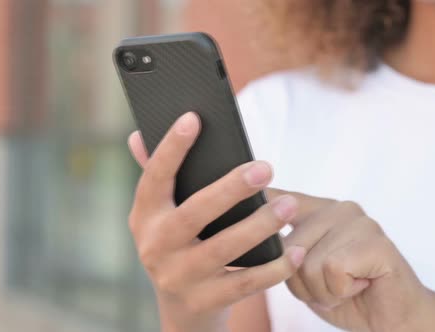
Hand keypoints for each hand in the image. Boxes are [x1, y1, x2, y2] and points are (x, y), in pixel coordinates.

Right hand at [126, 113, 305, 331]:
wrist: (181, 309)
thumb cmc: (179, 245)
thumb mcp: (161, 215)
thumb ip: (158, 177)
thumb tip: (138, 134)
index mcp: (145, 216)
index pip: (154, 177)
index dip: (171, 148)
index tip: (193, 118)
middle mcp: (155, 247)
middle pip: (195, 213)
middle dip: (231, 189)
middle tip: (266, 167)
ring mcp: (178, 277)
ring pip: (223, 249)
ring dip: (260, 225)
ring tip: (290, 205)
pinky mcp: (204, 302)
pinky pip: (245, 283)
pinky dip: (274, 268)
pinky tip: (296, 250)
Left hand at [268, 189, 429, 331]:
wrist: (392, 319)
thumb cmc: (345, 294)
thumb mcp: (305, 271)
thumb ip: (285, 251)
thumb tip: (255, 236)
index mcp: (318, 210)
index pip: (278, 197)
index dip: (257, 202)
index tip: (237, 183)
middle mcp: (337, 208)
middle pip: (287, 248)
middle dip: (302, 283)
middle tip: (331, 285)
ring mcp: (358, 221)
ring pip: (307, 263)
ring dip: (323, 291)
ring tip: (347, 287)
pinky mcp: (374, 241)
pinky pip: (332, 270)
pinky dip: (341, 291)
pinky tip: (360, 285)